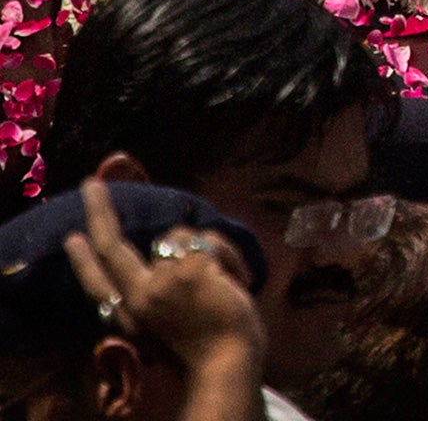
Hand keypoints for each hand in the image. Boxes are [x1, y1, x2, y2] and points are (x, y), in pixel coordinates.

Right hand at [62, 178, 264, 374]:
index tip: (72, 237)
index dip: (83, 260)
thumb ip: (154, 295)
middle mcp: (139, 297)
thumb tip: (160, 251)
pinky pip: (209, 239)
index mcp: (130, 314)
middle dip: (100, 212)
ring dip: (206, 250)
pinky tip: (235, 280)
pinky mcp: (191, 267)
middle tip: (92, 184)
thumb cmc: (204, 345)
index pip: (98, 284)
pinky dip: (228, 255)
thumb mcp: (165, 325)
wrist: (225, 362)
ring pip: (178, 236)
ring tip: (222, 281)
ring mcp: (163, 280)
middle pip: (113, 247)